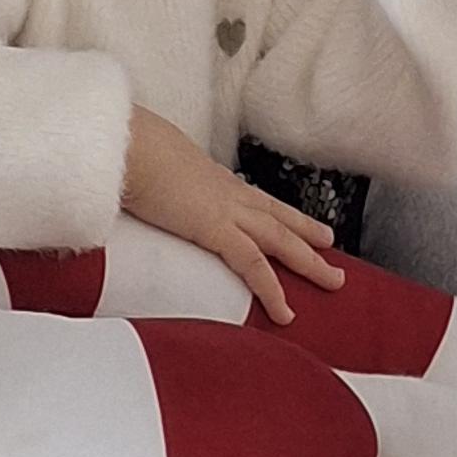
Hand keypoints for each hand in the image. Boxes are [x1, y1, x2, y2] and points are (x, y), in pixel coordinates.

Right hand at [120, 108, 345, 324]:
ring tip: (334, 281)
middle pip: (278, 215)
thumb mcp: (149, 168)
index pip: (255, 198)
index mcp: (212, 177)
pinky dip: (272, 290)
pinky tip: (285, 312)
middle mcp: (227, 191)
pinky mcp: (216, 228)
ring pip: (281, 239)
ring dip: (310, 261)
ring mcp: (226, 209)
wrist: (123, 143)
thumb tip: (142, 191)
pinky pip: (253, 264)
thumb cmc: (126, 152)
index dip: (277, 212)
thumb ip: (155, 183)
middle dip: (308, 233)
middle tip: (331, 246)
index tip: (294, 222)